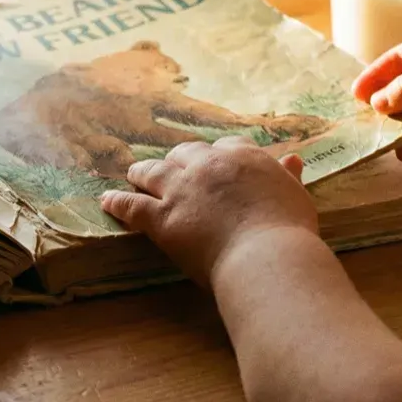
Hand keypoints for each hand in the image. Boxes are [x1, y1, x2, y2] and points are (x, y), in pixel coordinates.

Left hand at [100, 137, 317, 286]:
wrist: (267, 256)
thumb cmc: (288, 231)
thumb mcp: (295, 196)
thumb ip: (287, 176)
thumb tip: (292, 159)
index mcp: (243, 157)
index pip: (225, 146)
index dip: (216, 155)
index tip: (213, 163)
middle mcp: (208, 165)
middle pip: (184, 152)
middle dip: (177, 160)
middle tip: (172, 170)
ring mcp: (181, 189)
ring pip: (153, 171)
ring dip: (142, 172)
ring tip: (134, 174)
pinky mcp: (162, 217)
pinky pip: (132, 204)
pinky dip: (117, 201)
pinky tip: (106, 201)